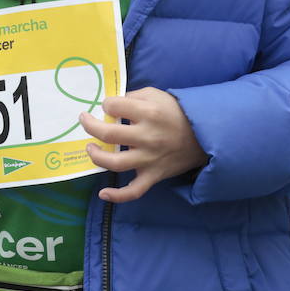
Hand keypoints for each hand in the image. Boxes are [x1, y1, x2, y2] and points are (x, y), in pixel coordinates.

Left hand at [80, 87, 208, 203]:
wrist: (204, 135)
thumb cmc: (176, 112)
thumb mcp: (156, 94)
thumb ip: (132, 97)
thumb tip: (110, 105)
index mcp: (149, 113)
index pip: (114, 106)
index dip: (106, 104)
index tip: (108, 105)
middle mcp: (148, 137)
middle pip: (108, 134)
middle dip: (90, 125)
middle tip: (85, 120)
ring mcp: (150, 159)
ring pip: (115, 163)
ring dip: (96, 156)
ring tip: (90, 148)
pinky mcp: (154, 175)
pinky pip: (134, 191)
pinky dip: (118, 196)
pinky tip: (103, 193)